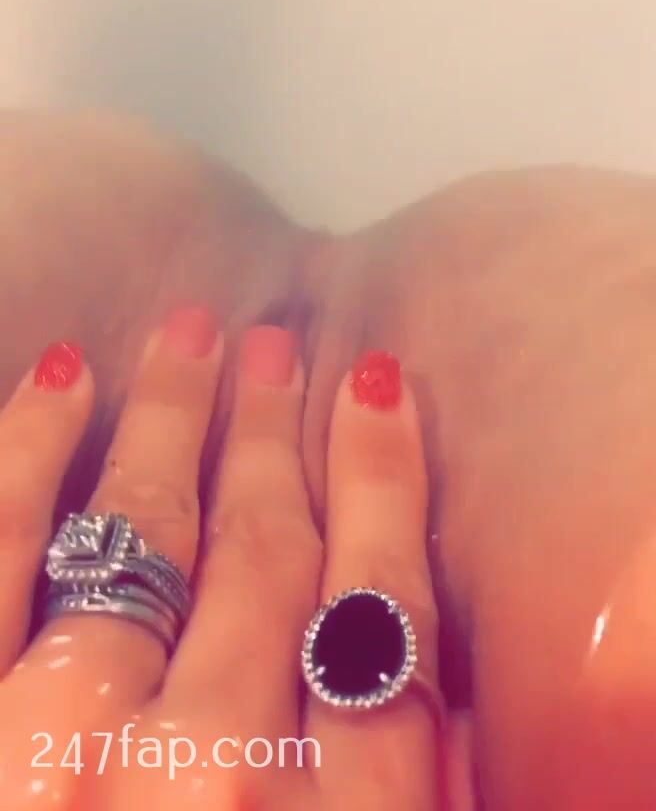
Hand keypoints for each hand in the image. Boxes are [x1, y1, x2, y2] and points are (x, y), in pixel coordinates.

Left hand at [0, 311, 458, 809]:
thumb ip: (408, 800)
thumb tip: (441, 699)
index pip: (381, 611)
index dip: (383, 485)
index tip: (377, 397)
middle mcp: (211, 766)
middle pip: (264, 556)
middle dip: (272, 438)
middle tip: (276, 355)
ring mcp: (68, 741)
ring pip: (144, 530)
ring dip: (172, 418)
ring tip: (192, 340)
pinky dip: (28, 453)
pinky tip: (61, 382)